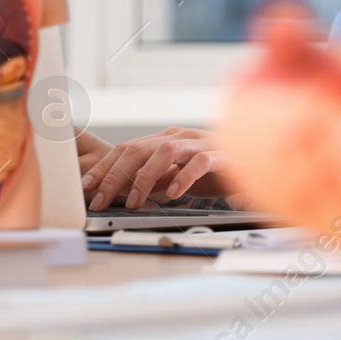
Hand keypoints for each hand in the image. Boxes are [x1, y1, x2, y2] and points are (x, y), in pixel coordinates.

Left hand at [81, 126, 235, 210]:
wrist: (255, 161)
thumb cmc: (212, 172)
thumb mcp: (175, 177)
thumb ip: (153, 179)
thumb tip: (119, 193)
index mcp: (166, 139)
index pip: (126, 149)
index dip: (104, 167)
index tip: (86, 187)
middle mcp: (180, 137)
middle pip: (138, 149)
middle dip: (114, 175)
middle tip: (100, 200)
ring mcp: (200, 143)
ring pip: (164, 151)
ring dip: (143, 178)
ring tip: (133, 202)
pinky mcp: (221, 155)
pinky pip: (199, 162)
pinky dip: (183, 177)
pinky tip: (173, 194)